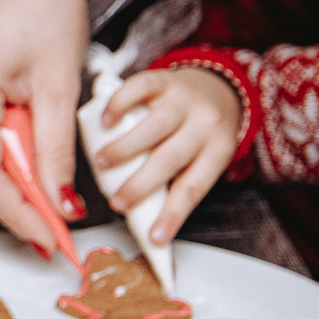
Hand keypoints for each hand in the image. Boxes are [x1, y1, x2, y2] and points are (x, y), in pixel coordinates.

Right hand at [0, 0, 98, 250]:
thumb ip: (56, 149)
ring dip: (9, 178)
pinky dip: (0, 154)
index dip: (18, 213)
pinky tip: (31, 159)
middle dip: (15, 202)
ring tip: (52, 193)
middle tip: (59, 226)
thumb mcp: (61, 83)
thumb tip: (62, 202)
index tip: (51, 239)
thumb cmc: (47, 6)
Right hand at [94, 67, 241, 244]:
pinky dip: (119, 105)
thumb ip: (173, 180)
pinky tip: (105, 121)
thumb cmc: (198, 133)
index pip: (193, 188)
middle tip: (117, 202)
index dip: (173, 215)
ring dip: (124, 148)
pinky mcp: (162, 80)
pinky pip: (139, 89)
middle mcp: (203, 125)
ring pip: (153, 127)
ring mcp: (182, 101)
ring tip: (102, 162)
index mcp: (216, 151)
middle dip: (141, 184)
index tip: (155, 238)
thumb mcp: (199, 158)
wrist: (215, 88)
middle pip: (171, 159)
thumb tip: (142, 218)